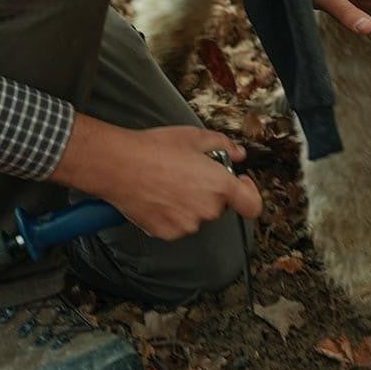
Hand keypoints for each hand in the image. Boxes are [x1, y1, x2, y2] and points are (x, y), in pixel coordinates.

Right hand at [50, 117, 261, 239]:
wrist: (118, 165)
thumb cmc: (153, 149)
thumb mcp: (194, 136)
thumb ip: (224, 145)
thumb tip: (238, 153)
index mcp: (219, 185)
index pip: (252, 205)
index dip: (249, 193)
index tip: (238, 182)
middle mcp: (207, 210)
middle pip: (218, 206)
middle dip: (208, 191)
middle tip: (187, 172)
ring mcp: (186, 224)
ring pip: (195, 216)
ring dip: (188, 203)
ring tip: (166, 182)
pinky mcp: (167, 232)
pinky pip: (176, 224)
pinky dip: (169, 213)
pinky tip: (156, 194)